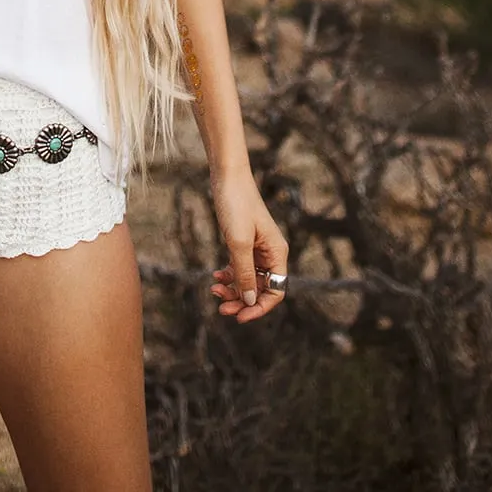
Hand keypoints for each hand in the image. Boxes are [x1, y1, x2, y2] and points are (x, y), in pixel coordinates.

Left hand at [208, 168, 287, 323]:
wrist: (227, 175)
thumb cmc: (236, 204)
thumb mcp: (238, 242)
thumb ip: (244, 273)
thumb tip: (250, 301)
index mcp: (277, 253)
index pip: (276, 291)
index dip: (260, 307)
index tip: (240, 316)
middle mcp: (270, 253)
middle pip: (261, 288)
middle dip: (242, 300)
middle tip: (222, 308)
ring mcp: (257, 248)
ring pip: (248, 279)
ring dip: (233, 289)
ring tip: (214, 290)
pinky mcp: (244, 241)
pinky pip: (240, 267)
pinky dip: (229, 274)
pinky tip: (216, 276)